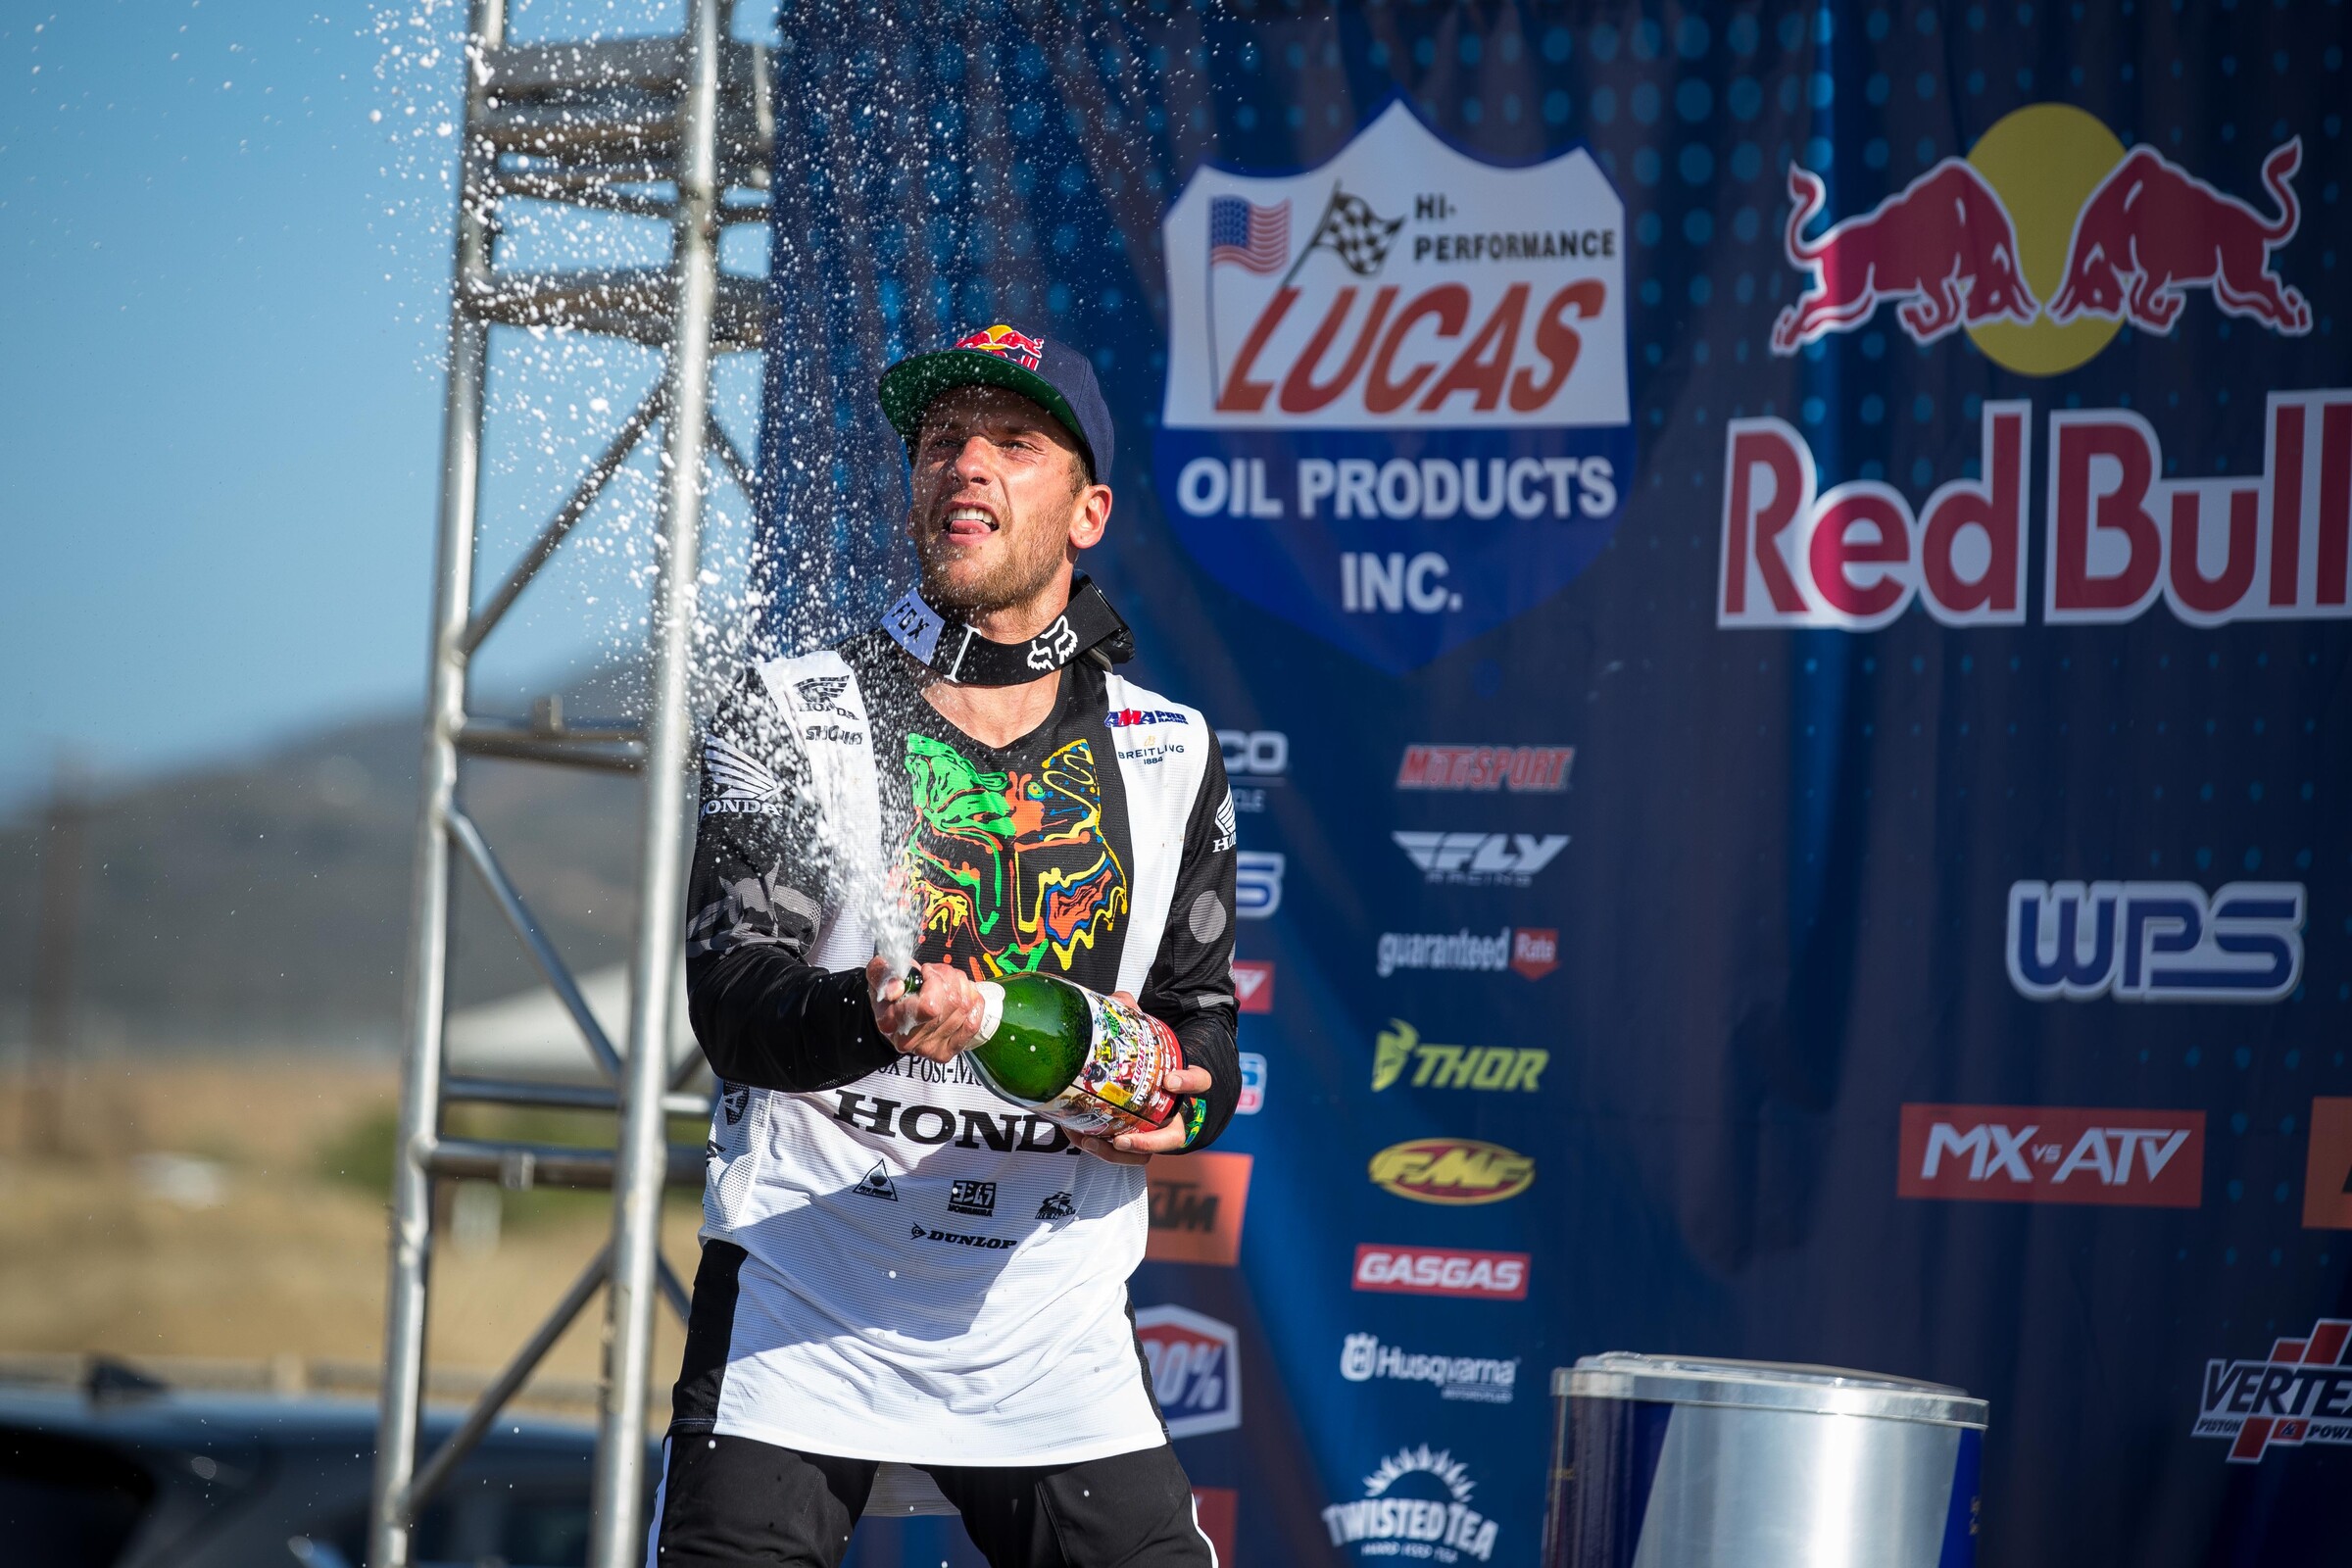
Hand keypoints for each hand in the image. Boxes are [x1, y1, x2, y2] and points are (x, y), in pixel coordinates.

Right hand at [867, 957, 986, 1062]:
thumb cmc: (890, 994)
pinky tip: (963, 993)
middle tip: (937, 972)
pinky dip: (973, 1002)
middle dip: (948, 976)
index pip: (928, 1007)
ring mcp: (932, 1049)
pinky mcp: (949, 1051)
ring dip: (961, 984)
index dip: (934, 981)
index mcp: (890, 1022)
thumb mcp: (879, 974)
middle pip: (951, 1002)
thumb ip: (882, 974)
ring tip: (947, 980)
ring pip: (964, 1007)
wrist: (895, 1016)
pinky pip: (973, 1024)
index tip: (926, 971)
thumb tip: (897, 988)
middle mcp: (911, 1041)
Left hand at [1072, 992, 1212, 1164]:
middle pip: (1175, 1137)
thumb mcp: (1153, 1037)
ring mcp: (1163, 1130)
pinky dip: (1106, 1150)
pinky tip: (1083, 1138)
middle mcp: (1181, 1114)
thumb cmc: (1160, 1058)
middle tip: (1122, 1138)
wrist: (1167, 1080)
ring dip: (1122, 1152)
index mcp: (1189, 1084)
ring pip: (1150, 1152)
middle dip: (1150, 1141)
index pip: (1201, 1082)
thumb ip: (1136, 1016)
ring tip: (1093, 1142)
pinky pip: (1129, 1153)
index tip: (1169, 1081)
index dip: (1189, 1083)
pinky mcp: (1143, 1139)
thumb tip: (1120, 999)